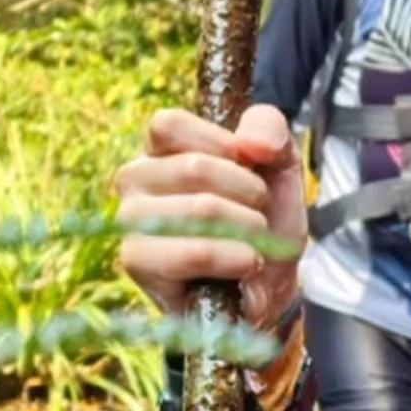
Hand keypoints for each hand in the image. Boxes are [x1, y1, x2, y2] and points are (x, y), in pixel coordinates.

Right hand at [116, 104, 304, 331]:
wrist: (270, 285)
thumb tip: (252, 143)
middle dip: (250, 195)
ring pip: (200, 209)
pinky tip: (246, 265)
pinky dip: (235, 259)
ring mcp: (129, 221)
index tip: (250, 169)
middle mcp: (134, 179)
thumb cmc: (264, 221)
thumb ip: (269, 129)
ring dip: (249, 229)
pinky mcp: (138, 262)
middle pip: (194, 167)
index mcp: (159, 149)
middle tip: (257, 215)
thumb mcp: (280, 164)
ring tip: (253, 244)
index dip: (223, 145)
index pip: (169, 124)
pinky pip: (193, 253)